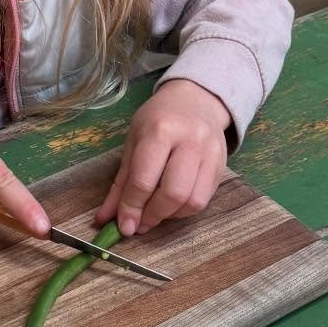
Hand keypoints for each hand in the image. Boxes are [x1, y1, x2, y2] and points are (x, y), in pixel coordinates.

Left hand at [95, 80, 229, 237]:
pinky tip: (173, 205)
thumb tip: (105, 219)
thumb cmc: (158, 119)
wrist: (196, 100)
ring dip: (171, 216)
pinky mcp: (222, 165)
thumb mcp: (133, 142)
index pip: (144, 180)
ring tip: (156, 213)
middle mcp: (190, 141)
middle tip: (140, 225)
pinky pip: (205, 199)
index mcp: (161, 131)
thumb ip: (120, 183)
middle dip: (153, 216)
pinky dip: (185, 210)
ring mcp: (210, 153)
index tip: (124, 227)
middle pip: (172, 194)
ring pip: (193, 201)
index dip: (131, 208)